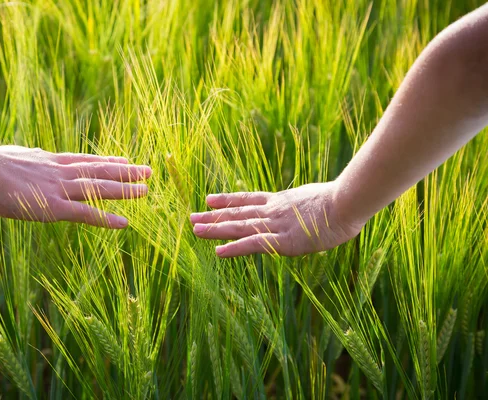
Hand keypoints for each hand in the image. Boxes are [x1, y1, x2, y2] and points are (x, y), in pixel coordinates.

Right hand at [0, 145, 151, 227]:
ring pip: (99, 188)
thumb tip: (36, 154)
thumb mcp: (13, 156)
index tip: (124, 159)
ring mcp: (59, 189)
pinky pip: (86, 213)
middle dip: (125, 171)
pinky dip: (106, 218)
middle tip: (148, 170)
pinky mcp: (54, 207)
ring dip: (124, 190)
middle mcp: (60, 172)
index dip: (106, 161)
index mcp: (49, 161)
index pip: (85, 161)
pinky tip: (124, 223)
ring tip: (146, 189)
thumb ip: (30, 158)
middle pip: (99, 170)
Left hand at [190, 182, 363, 256]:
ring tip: (195, 229)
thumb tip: (304, 209)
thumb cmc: (341, 201)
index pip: (248, 199)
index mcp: (281, 201)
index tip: (210, 199)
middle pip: (237, 213)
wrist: (347, 202)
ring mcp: (276, 225)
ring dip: (216, 229)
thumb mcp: (316, 199)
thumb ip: (303, 205)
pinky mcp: (282, 240)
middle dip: (214, 216)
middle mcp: (273, 211)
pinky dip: (235, 248)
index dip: (228, 200)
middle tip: (192, 217)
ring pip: (240, 226)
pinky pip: (253, 244)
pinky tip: (218, 251)